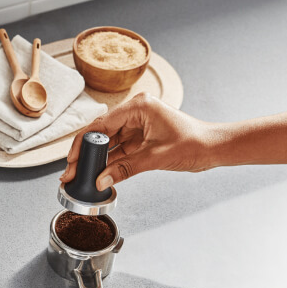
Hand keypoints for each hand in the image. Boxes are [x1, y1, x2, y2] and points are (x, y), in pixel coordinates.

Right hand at [60, 93, 216, 189]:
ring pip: (108, 142)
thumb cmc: (194, 143)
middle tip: (72, 170)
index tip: (72, 159)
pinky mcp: (140, 137)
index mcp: (138, 106)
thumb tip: (100, 180)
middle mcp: (135, 112)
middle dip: (86, 153)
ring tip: (81, 174)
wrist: (214, 148)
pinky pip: (119, 149)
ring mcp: (137, 125)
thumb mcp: (155, 158)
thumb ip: (125, 169)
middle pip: (101, 133)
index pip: (101, 124)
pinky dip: (109, 161)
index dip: (83, 143)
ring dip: (96, 159)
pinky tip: (98, 172)